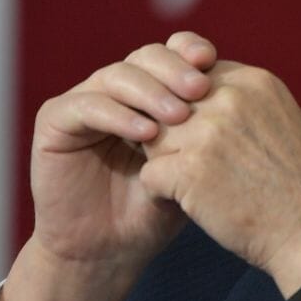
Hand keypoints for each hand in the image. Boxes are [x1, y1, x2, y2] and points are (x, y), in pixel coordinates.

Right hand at [0, 32, 216, 300]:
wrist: (112, 249)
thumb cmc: (161, 207)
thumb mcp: (194, 163)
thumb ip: (210, 126)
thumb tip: (245, 92)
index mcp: (154, 89)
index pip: (174, 53)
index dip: (192, 51)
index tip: (215, 61)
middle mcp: (119, 88)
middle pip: (147, 57)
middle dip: (175, 69)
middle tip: (201, 88)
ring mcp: (85, 100)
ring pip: (118, 75)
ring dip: (151, 92)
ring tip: (179, 115)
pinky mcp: (55, 121)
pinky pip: (87, 106)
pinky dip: (118, 115)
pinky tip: (146, 132)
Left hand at [138, 60, 300, 296]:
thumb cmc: (295, 184)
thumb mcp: (277, 120)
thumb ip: (238, 102)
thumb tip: (188, 95)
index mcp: (252, 81)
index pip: (188, 75)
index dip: (189, 110)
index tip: (210, 140)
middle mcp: (229, 97)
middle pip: (166, 107)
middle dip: (175, 137)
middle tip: (208, 168)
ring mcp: (208, 131)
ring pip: (152, 140)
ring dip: (169, 165)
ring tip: (205, 186)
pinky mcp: (190, 169)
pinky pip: (150, 175)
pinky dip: (165, 195)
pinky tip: (199, 204)